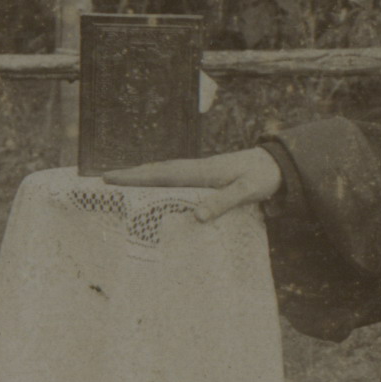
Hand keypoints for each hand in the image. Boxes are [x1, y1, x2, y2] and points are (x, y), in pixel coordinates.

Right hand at [102, 148, 280, 223]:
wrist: (276, 164)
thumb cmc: (261, 177)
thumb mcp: (246, 191)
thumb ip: (223, 202)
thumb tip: (196, 216)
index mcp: (201, 172)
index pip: (162, 175)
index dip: (136, 177)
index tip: (112, 178)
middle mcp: (196, 168)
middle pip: (156, 170)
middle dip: (130, 174)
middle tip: (104, 179)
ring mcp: (199, 170)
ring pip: (163, 172)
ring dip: (141, 175)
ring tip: (119, 180)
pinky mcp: (204, 175)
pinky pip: (173, 176)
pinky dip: (157, 178)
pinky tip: (153, 184)